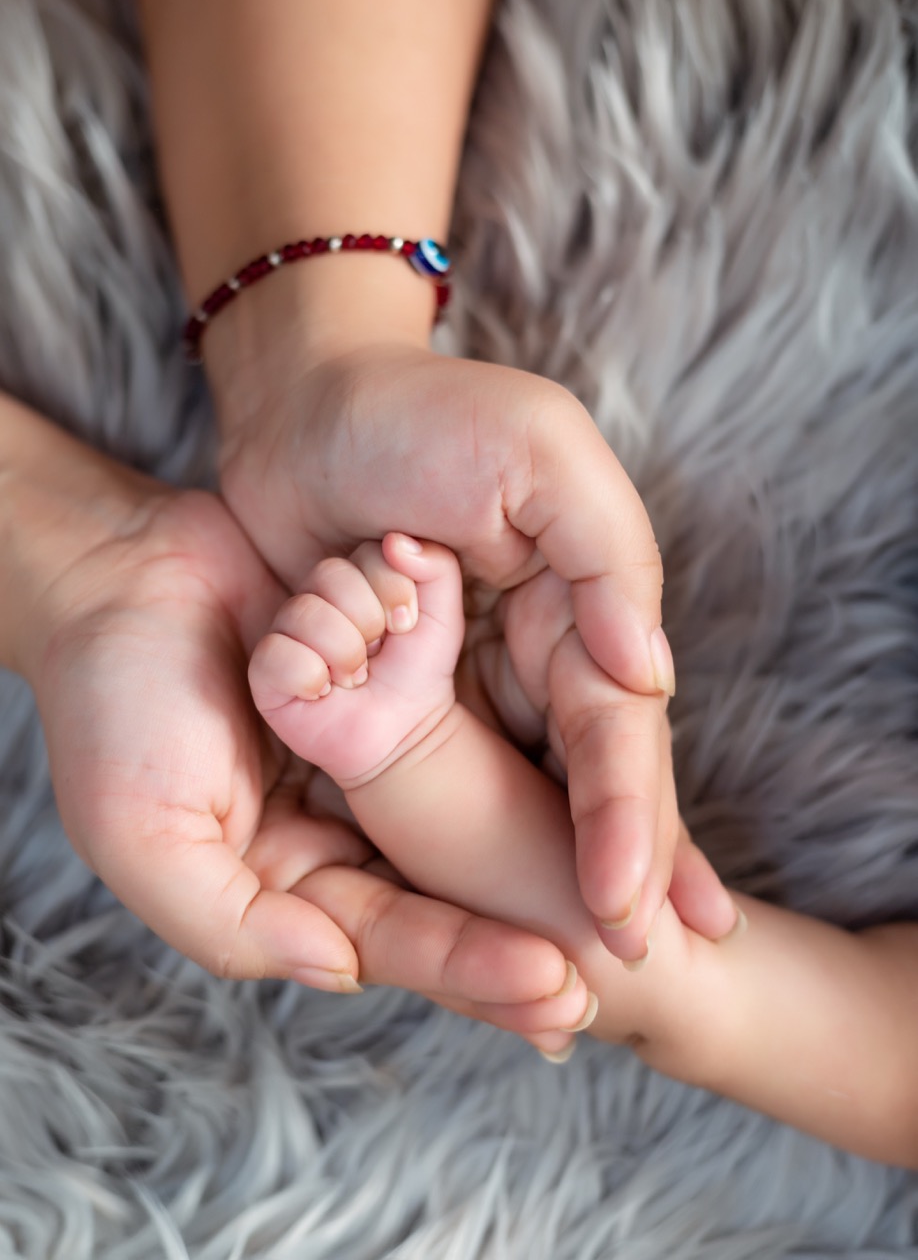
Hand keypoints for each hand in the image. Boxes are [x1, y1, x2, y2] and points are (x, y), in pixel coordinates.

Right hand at [18, 462, 593, 1045]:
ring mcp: (373, 758)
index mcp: (289, 881)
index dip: (473, 969)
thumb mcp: (147, 838)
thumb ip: (235, 922)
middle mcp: (343, 829)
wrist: (120, 575)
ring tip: (631, 893)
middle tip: (615, 969)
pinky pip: (465, 726)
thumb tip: (338, 969)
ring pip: (473, 823)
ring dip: (547, 855)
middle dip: (528, 932)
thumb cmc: (115, 710)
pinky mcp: (395, 684)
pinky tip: (592, 784)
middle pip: (452, 895)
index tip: (555, 991)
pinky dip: (523, 754)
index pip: (396, 938)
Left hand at [214, 334, 737, 957]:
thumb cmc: (426, 416)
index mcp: (581, 612)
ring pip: (513, 801)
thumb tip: (650, 680)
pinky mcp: (384, 693)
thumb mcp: (540, 456)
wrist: (303, 405)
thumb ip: (608, 559)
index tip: (633, 909)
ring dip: (542, 885)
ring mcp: (458, 684)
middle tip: (631, 969)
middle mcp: (528, 662)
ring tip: (575, 976)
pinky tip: (471, 914)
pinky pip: (423, 783)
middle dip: (611, 876)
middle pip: (579, 787)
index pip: (617, 734)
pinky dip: (449, 852)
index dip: (631, 822)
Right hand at [249, 533, 462, 785]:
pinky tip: (324, 692)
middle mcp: (313, 596)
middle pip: (333, 577)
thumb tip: (396, 541)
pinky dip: (312, 680)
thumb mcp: (443, 614)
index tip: (405, 625)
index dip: (394, 591)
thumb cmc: (416, 668)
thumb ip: (437, 566)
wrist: (403, 729)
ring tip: (355, 677)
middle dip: (370, 623)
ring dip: (346, 656)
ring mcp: (284, 631)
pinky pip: (279, 656)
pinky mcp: (265, 672)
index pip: (368, 554)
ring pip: (307, 615)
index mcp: (352, 575)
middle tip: (377, 654)